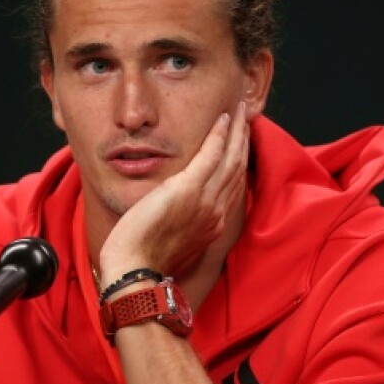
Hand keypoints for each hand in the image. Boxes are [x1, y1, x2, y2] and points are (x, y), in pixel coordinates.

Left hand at [99, 102, 249, 283]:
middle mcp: (216, 213)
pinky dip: (221, 136)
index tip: (241, 146)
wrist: (135, 269)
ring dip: (238, 134)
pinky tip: (224, 119)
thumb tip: (176, 212)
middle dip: (244, 144)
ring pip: (231, 160)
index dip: (238, 164)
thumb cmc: (143, 260)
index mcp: (212, 225)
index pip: (231, 188)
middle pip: (237, 171)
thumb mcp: (173, 241)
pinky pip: (212, 155)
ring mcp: (206, 201)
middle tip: (248, 121)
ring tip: (242, 113)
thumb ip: (182, 224)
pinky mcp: (189, 189)